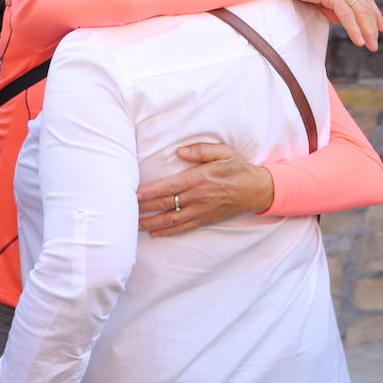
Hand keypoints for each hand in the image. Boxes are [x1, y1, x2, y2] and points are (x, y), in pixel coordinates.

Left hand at [136, 143, 273, 235]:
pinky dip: (168, 231)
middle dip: (145, 208)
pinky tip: (155, 233)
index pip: (169, 187)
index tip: (134, 195)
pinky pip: (183, 227)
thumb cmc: (238, 168)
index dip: (150, 192)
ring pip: (171, 219)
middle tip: (126, 211)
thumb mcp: (224, 152)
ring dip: (152, 223)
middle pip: (166, 204)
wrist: (257, 190)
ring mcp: (201, 211)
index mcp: (200, 179)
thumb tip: (180, 151)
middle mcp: (198, 197)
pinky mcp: (205, 219)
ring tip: (135, 225)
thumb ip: (201, 150)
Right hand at [281, 0, 382, 50]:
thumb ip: (328, 7)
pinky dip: (354, 28)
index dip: (374, 12)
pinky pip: (347, 14)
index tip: (381, 26)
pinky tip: (358, 41)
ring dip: (367, 30)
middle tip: (375, 43)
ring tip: (371, 46)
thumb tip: (339, 19)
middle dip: (373, 26)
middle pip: (365, 6)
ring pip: (360, 11)